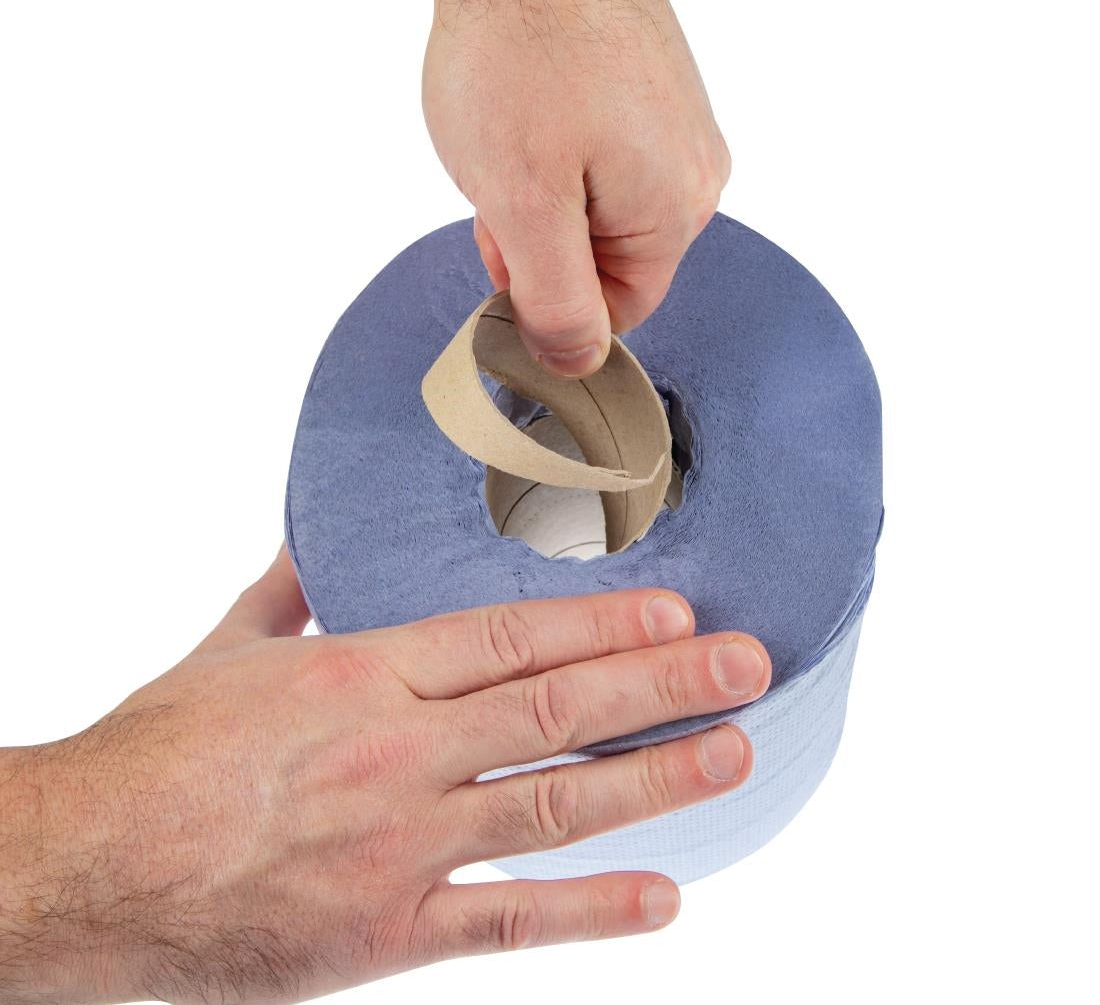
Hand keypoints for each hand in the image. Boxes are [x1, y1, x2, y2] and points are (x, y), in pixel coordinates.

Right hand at [0, 547, 769, 1003]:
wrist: (85, 866)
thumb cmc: (156, 751)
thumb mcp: (226, 649)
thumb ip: (287, 590)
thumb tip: (312, 539)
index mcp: (362, 674)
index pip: (510, 639)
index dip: (603, 625)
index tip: (676, 615)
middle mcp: (397, 753)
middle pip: (555, 709)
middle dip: (663, 686)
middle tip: (747, 666)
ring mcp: (399, 845)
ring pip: (553, 804)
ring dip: (654, 781)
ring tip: (732, 754)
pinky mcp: (386, 931)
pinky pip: (506, 923)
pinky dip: (590, 910)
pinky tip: (663, 897)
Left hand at [421, 0, 731, 374]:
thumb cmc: (519, 52)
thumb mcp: (523, 202)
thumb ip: (555, 300)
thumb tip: (580, 367)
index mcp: (677, 208)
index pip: (615, 312)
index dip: (544, 297)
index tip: (500, 250)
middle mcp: (695, 169)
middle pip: (607, 260)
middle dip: (541, 241)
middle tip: (497, 185)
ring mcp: (679, 124)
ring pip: (597, 209)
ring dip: (542, 195)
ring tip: (511, 137)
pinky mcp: (653, 90)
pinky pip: (602, 159)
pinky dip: (554, 154)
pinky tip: (529, 110)